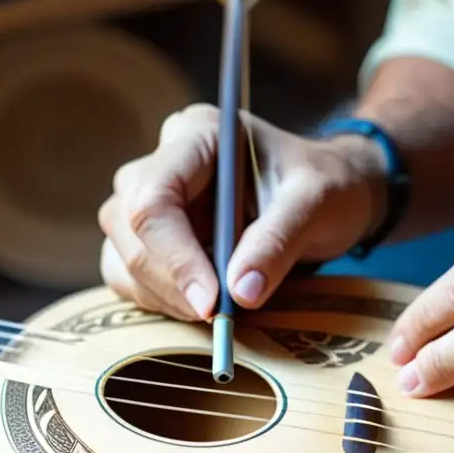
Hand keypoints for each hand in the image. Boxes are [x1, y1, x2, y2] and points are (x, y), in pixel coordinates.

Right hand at [98, 104, 384, 319]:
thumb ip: (278, 241)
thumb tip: (240, 292)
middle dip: (169, 281)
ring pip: (120, 257)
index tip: (210, 302)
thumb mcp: (317, 204)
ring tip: (220, 311)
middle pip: (128, 227)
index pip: (155, 196)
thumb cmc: (327, 186)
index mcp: (196, 135)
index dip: (174, 255)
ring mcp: (148, 201)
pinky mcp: (151, 238)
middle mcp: (161, 163)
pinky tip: (206, 306)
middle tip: (218, 317)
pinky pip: (130, 277)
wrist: (333, 195)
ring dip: (163, 296)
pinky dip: (161, 302)